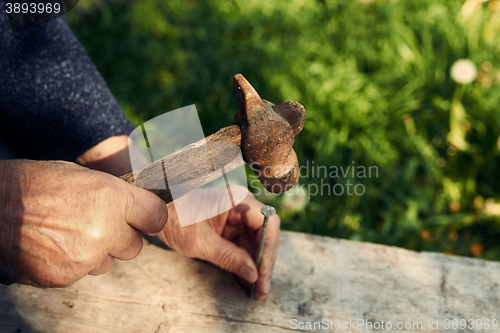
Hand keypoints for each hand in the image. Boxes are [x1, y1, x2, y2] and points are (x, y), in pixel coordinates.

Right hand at [0, 160, 167, 286]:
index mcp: (112, 197)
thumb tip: (137, 206)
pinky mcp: (65, 276)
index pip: (156, 217)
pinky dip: (72, 263)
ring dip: (96, 252)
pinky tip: (53, 246)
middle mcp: (105, 229)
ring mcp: (85, 256)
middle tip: (99, 225)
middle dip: (121, 237)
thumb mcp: (83, 176)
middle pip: (135, 246)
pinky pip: (82, 273)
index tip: (143, 217)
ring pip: (108, 262)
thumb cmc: (33, 184)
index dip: (149, 217)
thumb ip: (115, 195)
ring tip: (68, 234)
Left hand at [157, 187, 280, 299]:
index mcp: (237, 200)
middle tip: (262, 288)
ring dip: (257, 266)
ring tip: (257, 290)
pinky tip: (247, 281)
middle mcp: (241, 206)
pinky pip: (244, 245)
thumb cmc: (174, 219)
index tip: (262, 271)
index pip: (266, 221)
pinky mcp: (229, 228)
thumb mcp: (200, 242)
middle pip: (265, 234)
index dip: (268, 248)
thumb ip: (229, 257)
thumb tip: (253, 274)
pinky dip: (246, 263)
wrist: (155, 214)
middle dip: (264, 262)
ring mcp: (236, 218)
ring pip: (256, 242)